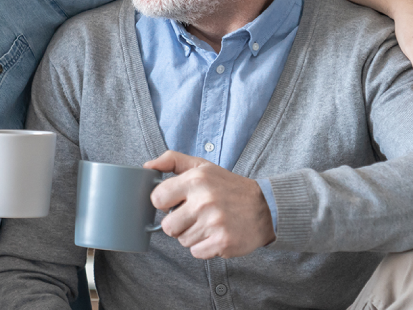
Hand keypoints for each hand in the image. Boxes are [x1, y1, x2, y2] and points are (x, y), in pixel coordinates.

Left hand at [144, 151, 273, 259]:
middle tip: (194, 215)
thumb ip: (173, 161)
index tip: (176, 202)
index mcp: (196, 180)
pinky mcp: (222, 243)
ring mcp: (214, 223)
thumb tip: (147, 166)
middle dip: (178, 223)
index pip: (157, 198)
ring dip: (192, 235)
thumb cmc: (228, 187)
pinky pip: (196, 252)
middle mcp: (204, 201)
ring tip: (208, 223)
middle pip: (167, 226)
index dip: (164, 202)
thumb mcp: (203, 166)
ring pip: (182, 240)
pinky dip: (204, 247)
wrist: (265, 208)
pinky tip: (215, 234)